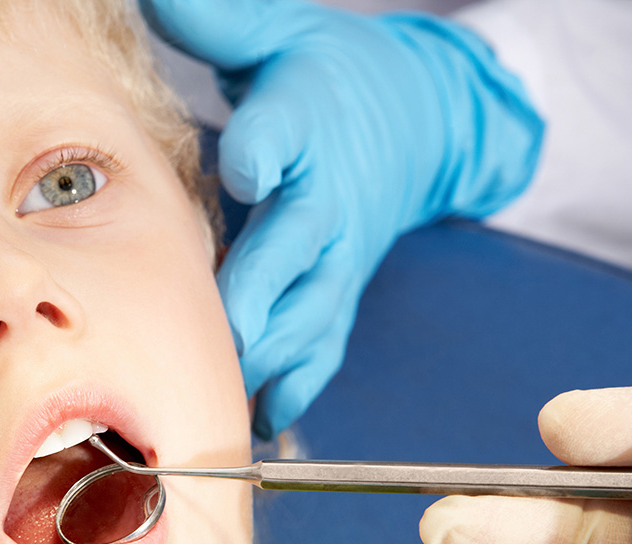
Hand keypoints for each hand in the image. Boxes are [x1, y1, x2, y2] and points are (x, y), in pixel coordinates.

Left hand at [139, 0, 541, 437]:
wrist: (412, 122)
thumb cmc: (321, 78)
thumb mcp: (277, 35)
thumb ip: (220, 22)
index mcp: (308, 120)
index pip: (288, 130)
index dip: (267, 147)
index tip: (246, 164)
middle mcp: (328, 196)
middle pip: (299, 241)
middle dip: (265, 282)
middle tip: (230, 324)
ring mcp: (337, 254)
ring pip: (310, 308)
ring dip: (273, 350)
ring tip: (229, 394)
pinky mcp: (337, 292)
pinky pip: (322, 345)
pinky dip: (297, 383)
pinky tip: (263, 417)